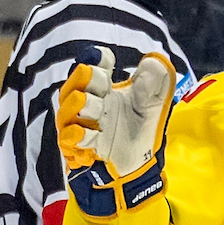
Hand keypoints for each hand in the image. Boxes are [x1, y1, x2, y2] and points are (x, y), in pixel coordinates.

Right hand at [57, 48, 176, 217]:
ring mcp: (80, 127)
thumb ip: (155, 81)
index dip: (95, 59)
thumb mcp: (153, 104)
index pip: (93, 67)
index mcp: (103, 89)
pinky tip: (88, 136)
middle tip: (102, 79)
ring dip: (80, 107)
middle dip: (85, 80)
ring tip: (95, 105)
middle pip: (75, 86)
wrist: (138, 167)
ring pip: (68, 112)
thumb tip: (155, 59)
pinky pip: (69, 140)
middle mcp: (87, 105)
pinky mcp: (78, 149)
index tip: (106, 57)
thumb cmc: (139, 130)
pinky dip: (77, 137)